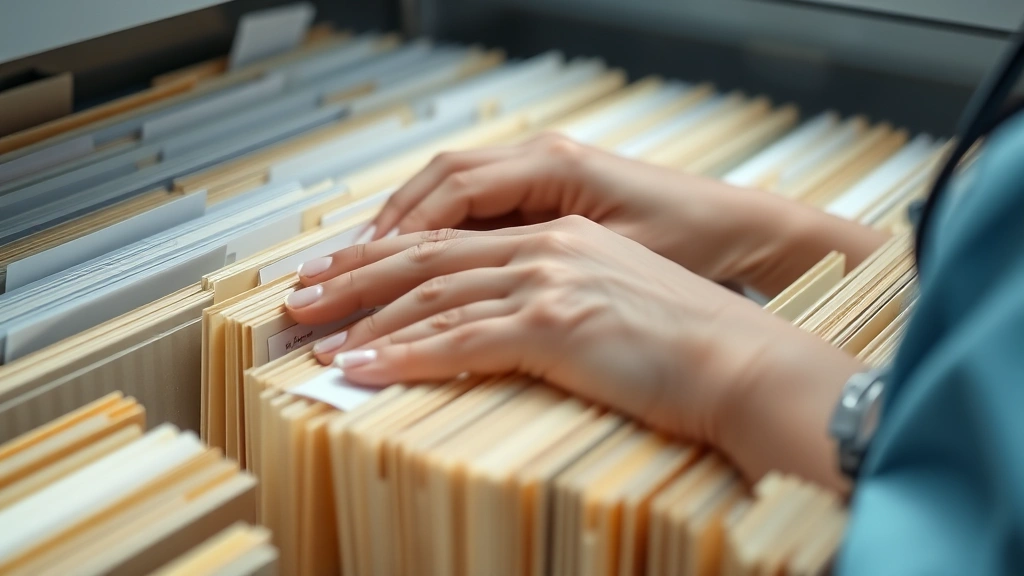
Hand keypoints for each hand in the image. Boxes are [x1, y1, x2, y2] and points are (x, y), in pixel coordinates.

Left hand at [286, 216, 862, 489]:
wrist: (742, 359)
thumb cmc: (689, 340)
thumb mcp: (615, 298)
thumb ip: (556, 296)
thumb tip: (505, 322)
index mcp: (559, 234)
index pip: (453, 239)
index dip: (389, 255)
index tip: (345, 274)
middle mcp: (547, 246)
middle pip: (427, 257)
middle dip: (356, 280)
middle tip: (302, 298)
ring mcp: (549, 280)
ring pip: (433, 296)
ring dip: (367, 323)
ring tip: (318, 343)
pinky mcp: (554, 323)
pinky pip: (458, 340)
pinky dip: (403, 357)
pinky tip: (363, 369)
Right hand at [365, 132, 888, 295]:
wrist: (740, 230)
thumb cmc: (691, 240)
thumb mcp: (615, 256)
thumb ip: (542, 261)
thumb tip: (464, 281)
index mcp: (551, 165)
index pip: (451, 195)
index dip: (401, 237)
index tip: (359, 275)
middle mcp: (537, 158)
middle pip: (433, 187)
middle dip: (376, 234)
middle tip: (323, 276)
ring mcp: (539, 170)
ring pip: (444, 192)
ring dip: (396, 231)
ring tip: (348, 269)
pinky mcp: (544, 191)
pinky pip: (471, 206)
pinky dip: (432, 232)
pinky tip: (406, 260)